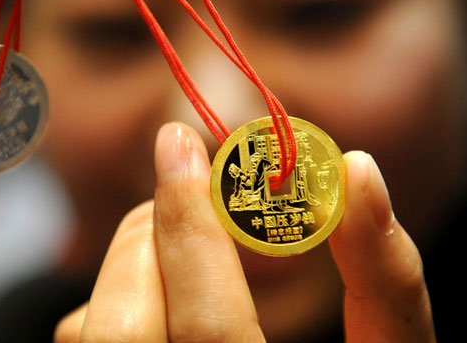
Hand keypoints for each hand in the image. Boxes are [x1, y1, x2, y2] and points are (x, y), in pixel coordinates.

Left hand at [54, 122, 434, 342]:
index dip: (191, 227)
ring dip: (129, 262)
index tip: (179, 144)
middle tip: (181, 182)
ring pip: (89, 333)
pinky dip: (113, 298)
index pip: (211, 333)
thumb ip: (385, 283)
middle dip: (150, 235)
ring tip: (176, 238)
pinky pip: (82, 342)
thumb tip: (360, 172)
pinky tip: (157, 296)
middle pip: (126, 332)